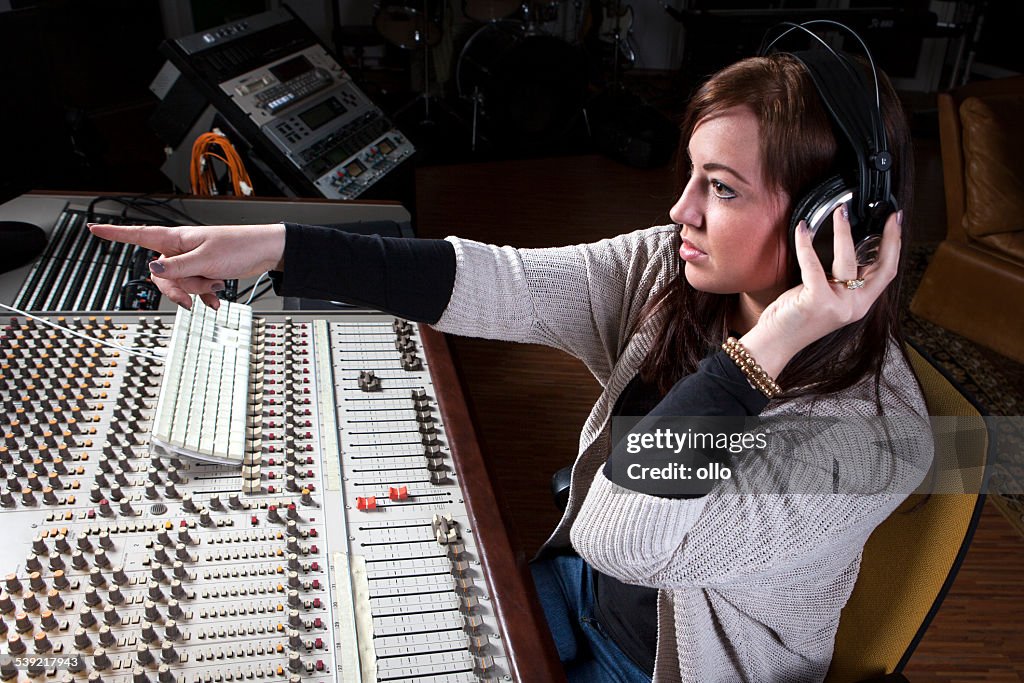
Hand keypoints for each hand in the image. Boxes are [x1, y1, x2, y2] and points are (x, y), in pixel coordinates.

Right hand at [88, 223, 285, 309]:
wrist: (267, 252)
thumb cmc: (240, 247)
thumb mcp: (207, 260)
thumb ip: (179, 268)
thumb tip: (153, 270)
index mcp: (176, 239)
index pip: (139, 235)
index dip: (115, 233)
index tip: (93, 228)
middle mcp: (181, 249)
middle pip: (161, 275)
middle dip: (177, 288)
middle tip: (194, 296)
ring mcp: (193, 261)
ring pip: (181, 284)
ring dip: (198, 290)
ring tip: (217, 284)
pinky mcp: (206, 272)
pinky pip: (195, 289)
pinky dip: (206, 297)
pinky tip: (216, 302)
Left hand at [741, 205, 902, 377]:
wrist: (774, 343)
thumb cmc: (795, 318)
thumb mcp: (826, 298)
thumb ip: (839, 281)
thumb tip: (846, 248)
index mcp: (859, 305)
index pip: (887, 272)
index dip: (894, 245)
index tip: (894, 222)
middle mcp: (854, 307)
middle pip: (882, 266)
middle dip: (888, 236)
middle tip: (885, 213)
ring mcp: (837, 305)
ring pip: (847, 260)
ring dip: (843, 231)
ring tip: (839, 212)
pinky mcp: (817, 301)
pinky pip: (813, 264)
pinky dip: (806, 244)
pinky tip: (802, 229)